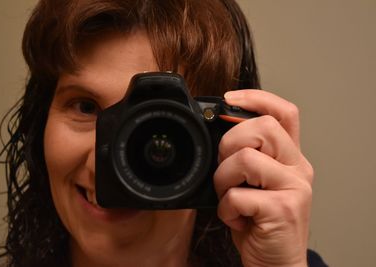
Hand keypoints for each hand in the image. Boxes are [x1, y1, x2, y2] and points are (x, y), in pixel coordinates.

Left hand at [214, 90, 313, 266]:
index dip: (256, 98)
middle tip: (227, 170)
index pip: (283, 112)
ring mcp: (294, 188)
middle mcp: (298, 168)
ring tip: (229, 197)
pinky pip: (237, 195)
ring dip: (223, 180)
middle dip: (229, 143)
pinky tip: (236, 218)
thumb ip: (248, 158)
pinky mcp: (283, 209)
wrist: (276, 263)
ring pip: (245, 158)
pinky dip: (226, 209)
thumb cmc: (261, 223)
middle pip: (261, 127)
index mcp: (290, 158)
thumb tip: (220, 132)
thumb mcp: (257, 184)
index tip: (228, 98)